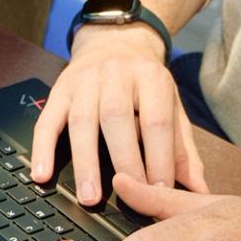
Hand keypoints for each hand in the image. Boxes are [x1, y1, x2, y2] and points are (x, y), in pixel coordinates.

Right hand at [30, 26, 206, 203]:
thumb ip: (184, 150)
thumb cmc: (145, 84)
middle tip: (129, 196)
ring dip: (84, 162)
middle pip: (116, 118)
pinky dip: (43, 149)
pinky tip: (42, 175)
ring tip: (89, 197)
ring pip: (81, 122)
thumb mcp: (172, 107)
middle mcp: (115, 75)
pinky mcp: (58, 91)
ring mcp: (82, 82)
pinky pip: (47, 121)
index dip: (159, 158)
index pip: (155, 121)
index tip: (161, 192)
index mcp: (151, 78)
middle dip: (124, 161)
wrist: (114, 42)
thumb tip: (198, 190)